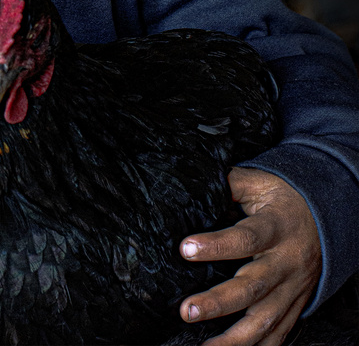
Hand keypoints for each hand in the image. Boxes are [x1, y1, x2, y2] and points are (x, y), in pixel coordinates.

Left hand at [178, 166, 320, 345]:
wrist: (324, 222)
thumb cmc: (284, 201)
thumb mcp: (261, 183)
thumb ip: (231, 183)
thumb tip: (198, 181)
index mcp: (276, 228)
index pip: (245, 239)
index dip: (216, 245)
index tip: (185, 249)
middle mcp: (285, 263)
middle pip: (252, 287)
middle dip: (218, 302)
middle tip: (186, 310)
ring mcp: (291, 290)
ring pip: (264, 320)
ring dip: (233, 338)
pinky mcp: (293, 308)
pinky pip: (277, 336)